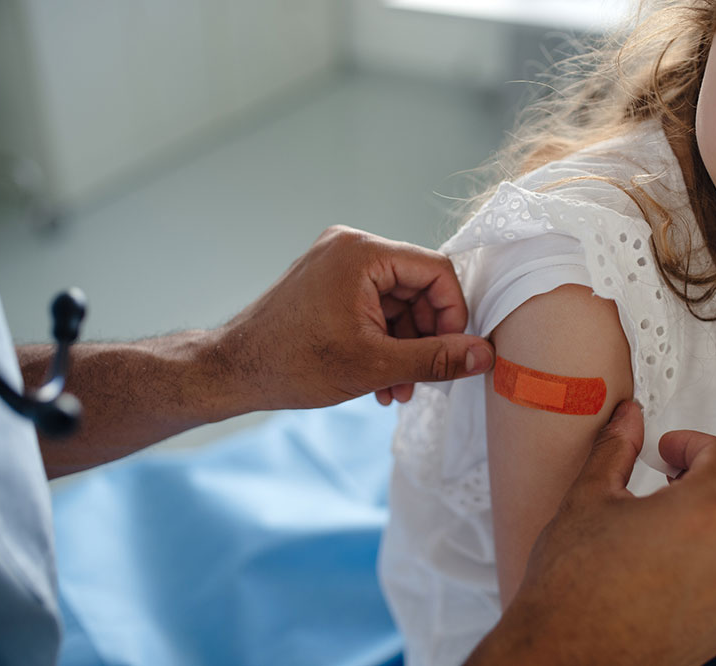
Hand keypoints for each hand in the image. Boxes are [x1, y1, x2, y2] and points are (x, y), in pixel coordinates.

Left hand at [217, 226, 494, 409]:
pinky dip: (384, 342)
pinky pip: (375, 309)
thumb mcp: (375, 366)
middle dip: (425, 339)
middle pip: (418, 289)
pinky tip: (380, 380)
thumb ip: (436, 359)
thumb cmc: (292, 364)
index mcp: (362, 253)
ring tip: (397, 389)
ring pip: (398, 304)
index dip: (453, 316)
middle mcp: (351, 248)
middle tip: (422, 381)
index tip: (453, 355)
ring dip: (405, 348)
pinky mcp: (329, 284)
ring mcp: (338, 265)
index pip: (436, 272)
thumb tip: (485, 355)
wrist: (230, 372)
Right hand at [468, 401, 715, 665]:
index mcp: (704, 512)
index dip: (692, 442)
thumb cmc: (572, 588)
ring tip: (681, 513)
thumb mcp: (588, 498)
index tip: (667, 449)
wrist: (568, 658)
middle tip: (683, 472)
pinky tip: (684, 553)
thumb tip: (629, 418)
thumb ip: (616, 449)